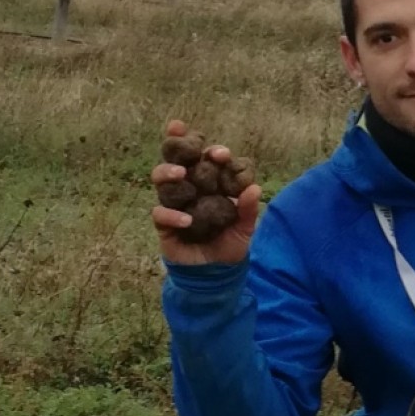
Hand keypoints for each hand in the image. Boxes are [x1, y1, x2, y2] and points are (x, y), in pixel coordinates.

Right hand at [150, 119, 261, 265]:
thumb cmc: (229, 245)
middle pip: (179, 158)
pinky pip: (160, 213)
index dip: (212, 152)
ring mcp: (174, 203)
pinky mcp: (164, 224)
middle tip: (189, 142)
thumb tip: (254, 188)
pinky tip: (186, 221)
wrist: (215, 273)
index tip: (222, 154)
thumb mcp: (244, 228)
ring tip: (181, 174)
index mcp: (209, 183)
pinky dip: (171, 214)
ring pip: (161, 179)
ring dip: (168, 172)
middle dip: (179, 144)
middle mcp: (189, 188)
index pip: (207, 160)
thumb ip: (248, 209)